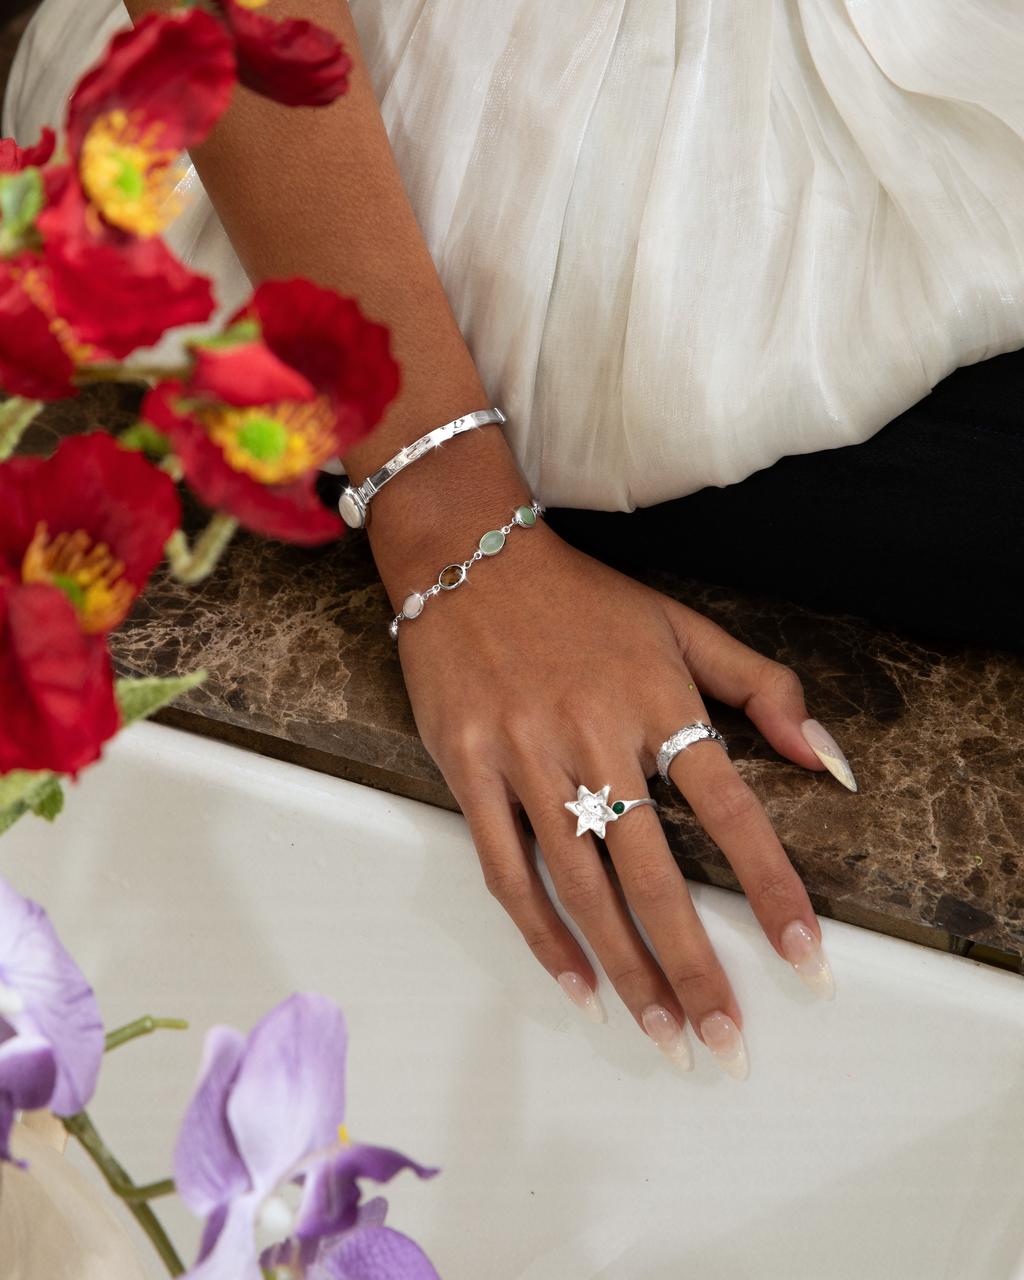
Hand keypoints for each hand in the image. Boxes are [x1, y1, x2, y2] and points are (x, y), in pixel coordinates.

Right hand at [395, 521, 842, 1076]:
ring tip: (660, 1030)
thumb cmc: (582, 600)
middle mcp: (594, 734)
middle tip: (723, 1039)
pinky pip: (506, 868)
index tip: (804, 957)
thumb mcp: (681, 624)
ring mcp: (525, 755)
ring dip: (624, 966)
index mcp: (657, 699)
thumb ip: (762, 686)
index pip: (731, 810)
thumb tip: (825, 757)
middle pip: (654, 872)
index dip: (771, 888)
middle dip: (694, 964)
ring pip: (581, 884)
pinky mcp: (467, 768)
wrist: (468, 557)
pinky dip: (541, 933)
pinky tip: (575, 981)